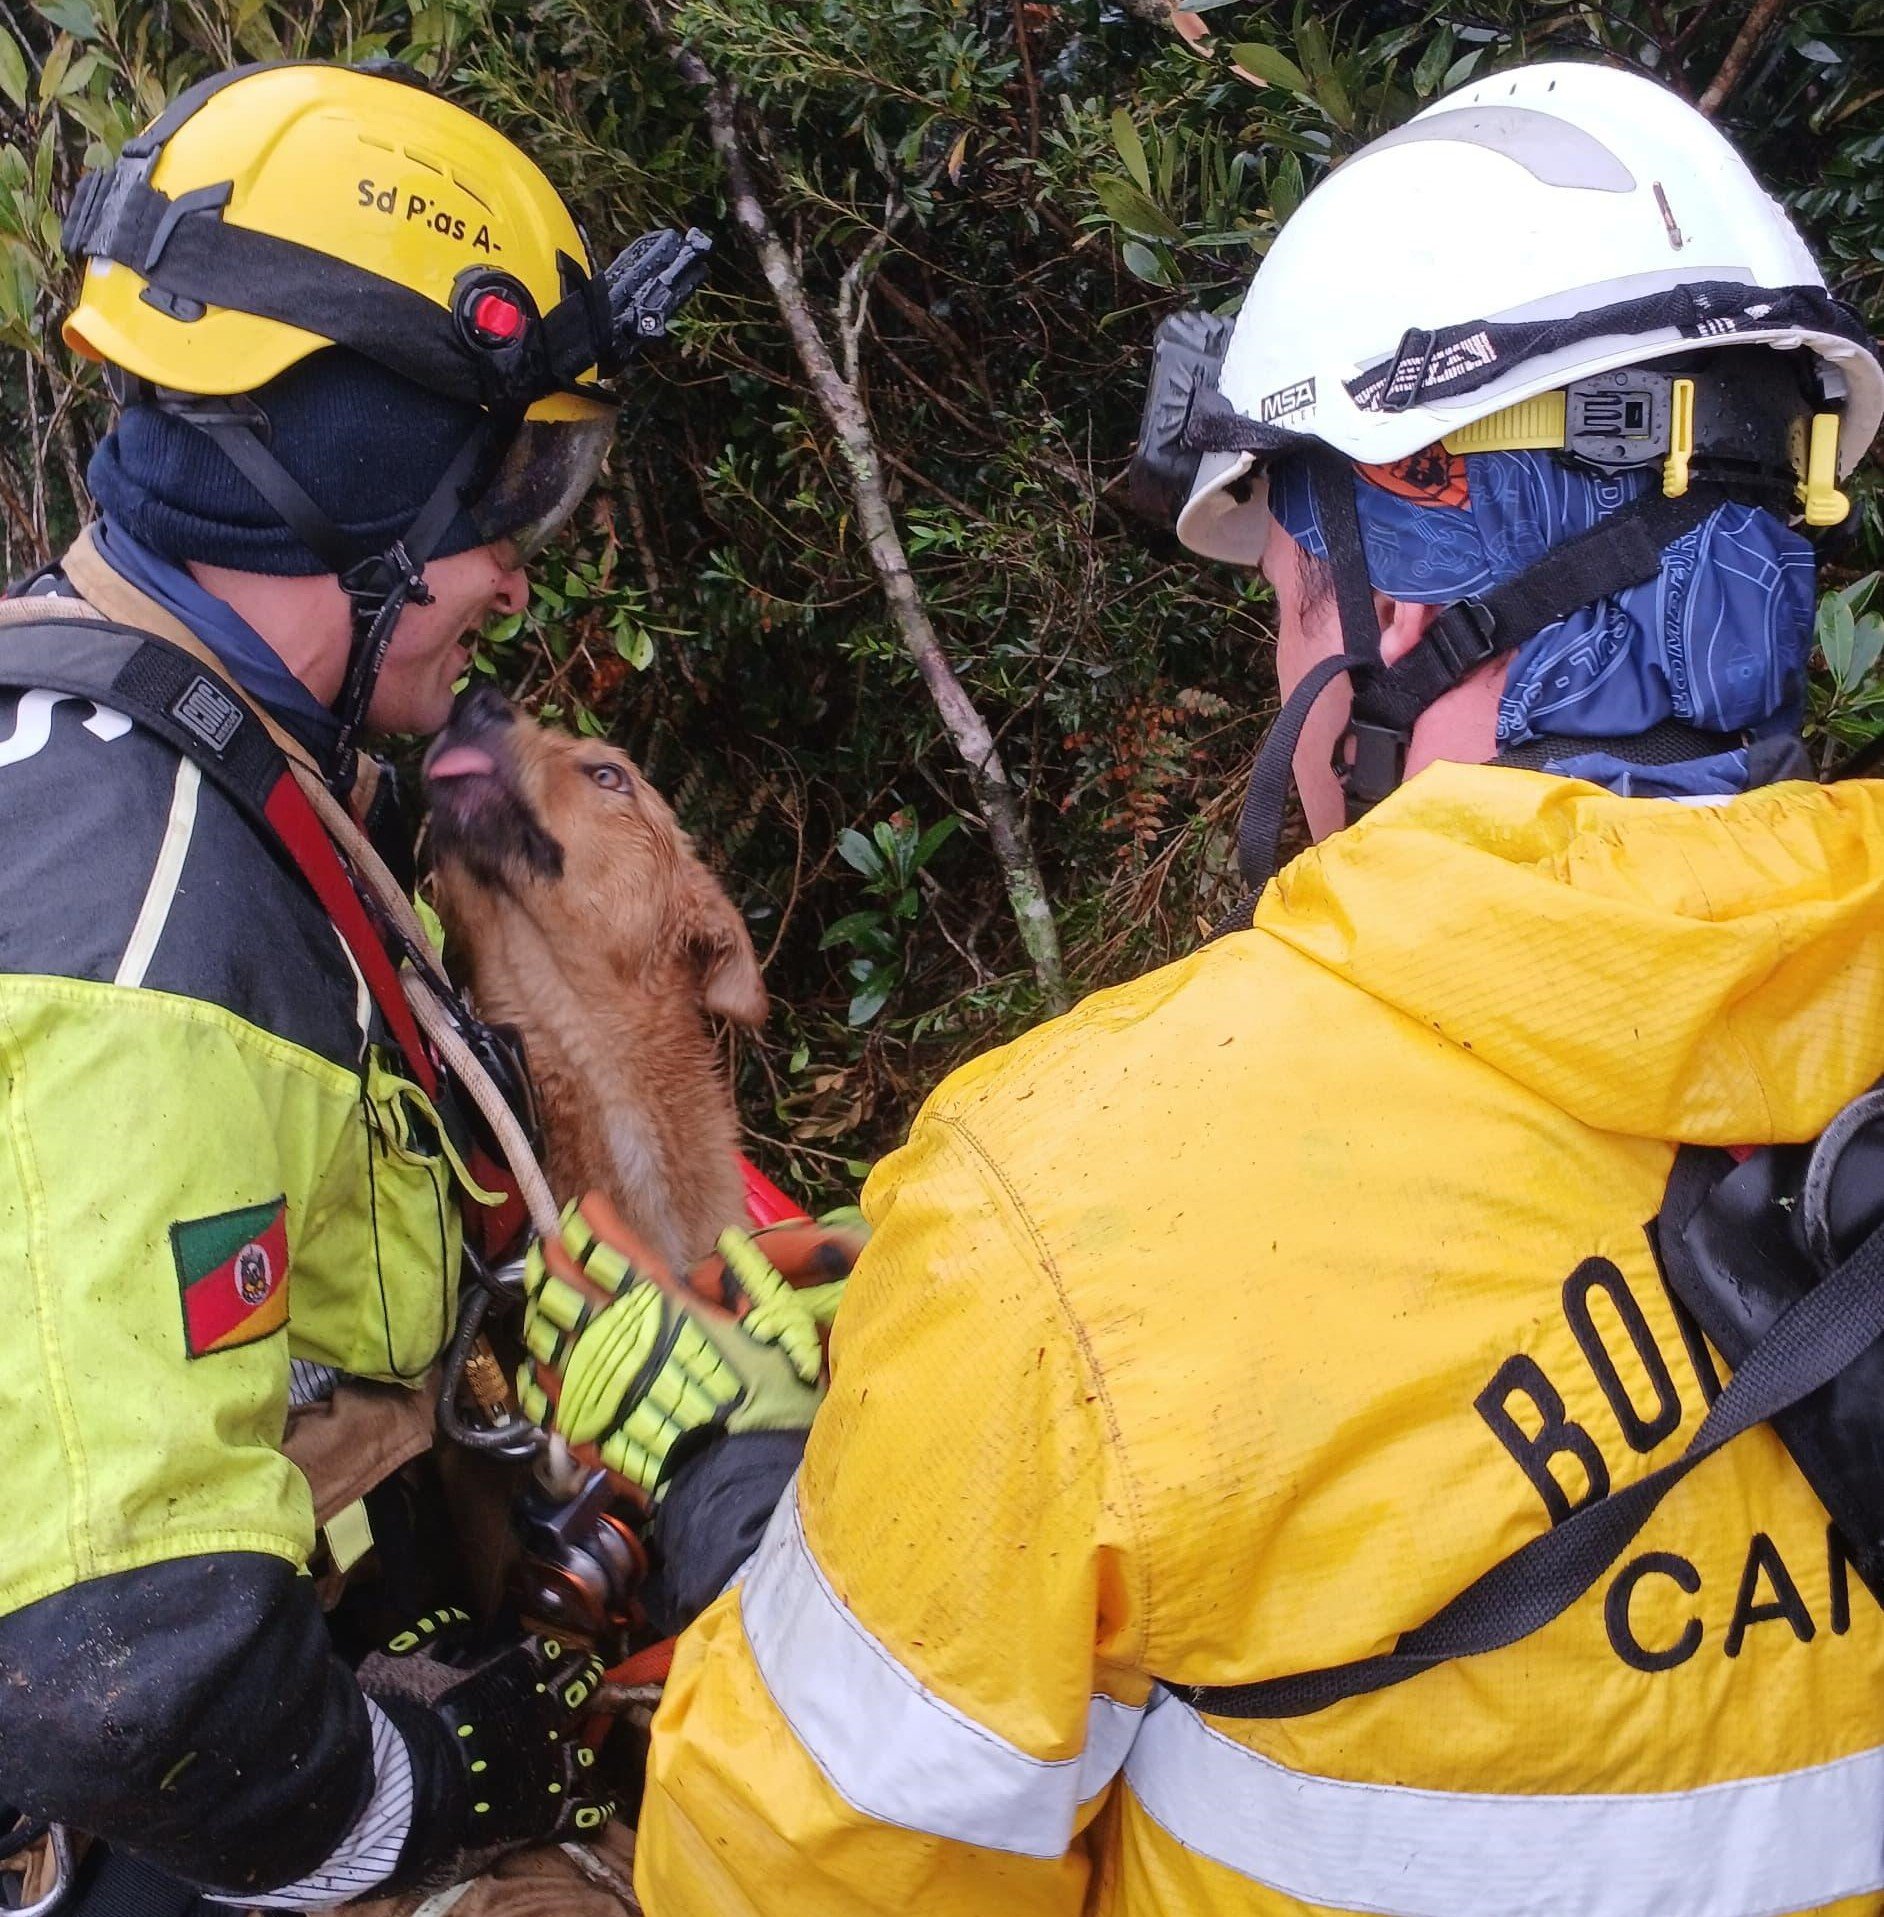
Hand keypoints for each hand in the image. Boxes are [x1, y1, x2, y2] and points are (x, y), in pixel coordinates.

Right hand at [359, 1607, 613, 1864]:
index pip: (545, 1653)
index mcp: (514, 1673)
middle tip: (589, 1677)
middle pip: (578, 1688)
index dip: (548, 1654)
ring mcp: (549, 1761)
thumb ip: (435, 1636)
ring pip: (583, 1748)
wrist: (402, 1787)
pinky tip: (602, 1807)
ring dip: (582, 1748)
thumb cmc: (399, 1720)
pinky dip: (593, 1809)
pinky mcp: (546, 1810)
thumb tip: (457, 1617)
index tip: (551, 1653)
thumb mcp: (406, 1662)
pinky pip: (582, 1810)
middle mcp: (542, 1711)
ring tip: (584, 1749)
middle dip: (583, 1681)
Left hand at [516, 1195, 838, 1501]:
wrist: (742, 1481)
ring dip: (539, 1305)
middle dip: (553, 1256)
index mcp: (665, 1308)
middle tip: (549, 1241)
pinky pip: (545, 1391)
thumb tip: (729, 1245)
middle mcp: (620, 1338)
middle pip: (567, 1285)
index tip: (583, 1209)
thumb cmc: (766, 1404)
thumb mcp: (773, 1331)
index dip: (592, 1226)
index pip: (614, 1253)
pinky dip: (537, 1368)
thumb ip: (750, 1282)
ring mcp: (596, 1384)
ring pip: (547, 1332)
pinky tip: (539, 1360)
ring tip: (538, 1291)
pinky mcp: (587, 1428)